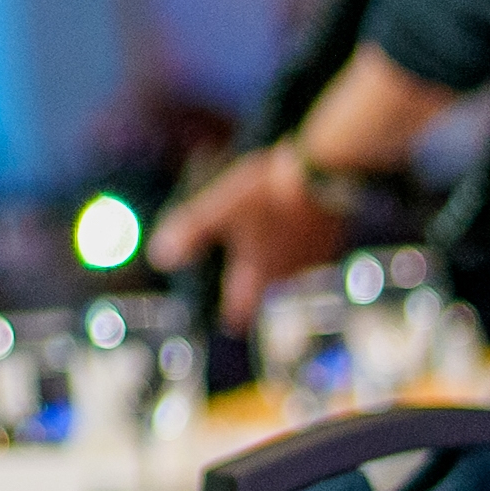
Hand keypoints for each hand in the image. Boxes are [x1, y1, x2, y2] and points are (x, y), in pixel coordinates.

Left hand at [148, 141, 348, 329]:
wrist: (323, 171)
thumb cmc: (268, 193)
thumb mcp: (219, 209)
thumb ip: (191, 233)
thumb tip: (160, 258)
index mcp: (258, 273)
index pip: (241, 311)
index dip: (229, 315)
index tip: (224, 318)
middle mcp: (287, 274)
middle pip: (264, 293)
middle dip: (250, 290)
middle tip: (238, 282)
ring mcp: (312, 259)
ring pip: (287, 274)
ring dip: (273, 267)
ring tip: (259, 252)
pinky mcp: (330, 240)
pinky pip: (307, 254)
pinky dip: (294, 248)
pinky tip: (286, 230)